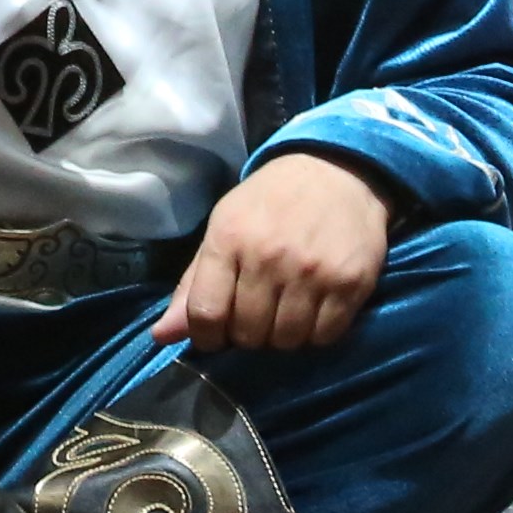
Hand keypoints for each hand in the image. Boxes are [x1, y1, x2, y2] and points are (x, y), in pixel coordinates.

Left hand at [162, 150, 388, 352]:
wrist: (338, 171)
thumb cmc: (271, 201)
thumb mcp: (223, 227)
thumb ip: (193, 284)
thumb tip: (162, 336)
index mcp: (229, 238)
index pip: (206, 313)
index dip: (207, 336)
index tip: (217, 333)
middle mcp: (269, 257)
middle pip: (247, 333)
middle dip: (246, 335)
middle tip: (256, 316)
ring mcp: (313, 272)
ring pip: (286, 341)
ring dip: (281, 337)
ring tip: (285, 313)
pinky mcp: (350, 283)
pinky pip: (325, 337)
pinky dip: (316, 334)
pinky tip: (313, 311)